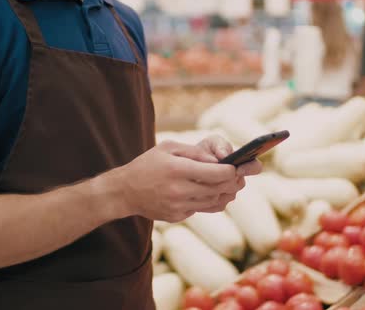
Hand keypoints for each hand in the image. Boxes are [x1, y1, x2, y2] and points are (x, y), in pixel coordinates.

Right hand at [112, 140, 244, 221]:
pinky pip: (201, 209)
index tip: (236, 166)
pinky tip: (211, 192)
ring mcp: (178, 206)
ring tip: (230, 184)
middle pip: (218, 189)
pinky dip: (209, 201)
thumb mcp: (168, 148)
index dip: (231, 170)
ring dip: (225, 192)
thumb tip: (218, 160)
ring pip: (213, 202)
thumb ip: (194, 152)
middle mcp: (179, 190)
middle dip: (233, 181)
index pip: (216, 173)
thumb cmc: (147, 165)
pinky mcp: (176, 216)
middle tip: (240, 175)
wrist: (124, 191)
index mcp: (177, 169)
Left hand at [191, 135, 262, 210]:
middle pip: (239, 184)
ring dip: (214, 189)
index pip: (255, 167)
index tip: (237, 169)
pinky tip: (195, 193)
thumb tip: (224, 155)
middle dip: (226, 180)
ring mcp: (230, 194)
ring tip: (198, 183)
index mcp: (242, 163)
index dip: (249, 168)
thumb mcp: (210, 144)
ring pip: (228, 196)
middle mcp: (238, 180)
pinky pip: (218, 206)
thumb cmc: (204, 151)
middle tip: (210, 176)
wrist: (188, 168)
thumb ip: (219, 146)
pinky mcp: (219, 204)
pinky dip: (207, 200)